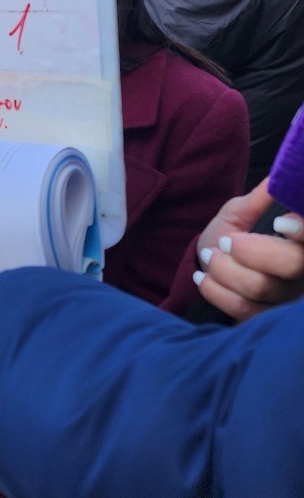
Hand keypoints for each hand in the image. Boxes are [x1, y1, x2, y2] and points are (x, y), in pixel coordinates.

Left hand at [195, 181, 303, 320]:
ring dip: (224, 269)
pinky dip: (215, 290)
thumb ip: (259, 198)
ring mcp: (285, 298)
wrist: (212, 260)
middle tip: (226, 242)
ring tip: (210, 256)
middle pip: (290, 265)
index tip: (280, 222)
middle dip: (249, 251)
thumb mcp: (242, 209)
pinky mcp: (264, 318)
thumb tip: (274, 179)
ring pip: (259, 288)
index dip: (303, 231)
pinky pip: (241, 309)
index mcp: (300, 242)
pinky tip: (203, 278)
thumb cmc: (233, 230)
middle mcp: (301, 272)